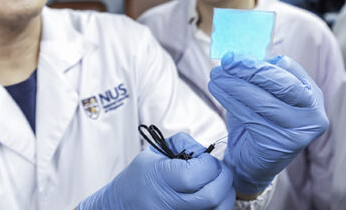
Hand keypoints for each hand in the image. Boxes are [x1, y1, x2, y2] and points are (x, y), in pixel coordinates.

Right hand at [78, 132, 234, 209]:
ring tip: (215, 184)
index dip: (210, 164)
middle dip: (224, 180)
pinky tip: (209, 198)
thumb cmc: (140, 176)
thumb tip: (207, 152)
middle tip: (218, 172)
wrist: (120, 205)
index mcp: (160, 178)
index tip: (206, 160)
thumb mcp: (154, 151)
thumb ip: (184, 143)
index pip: (197, 174)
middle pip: (213, 197)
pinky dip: (217, 207)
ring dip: (225, 195)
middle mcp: (168, 203)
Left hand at [208, 53, 328, 194]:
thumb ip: (259, 77)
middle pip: (282, 85)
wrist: (253, 163)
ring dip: (235, 85)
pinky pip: (252, 117)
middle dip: (251, 70)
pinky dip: (231, 101)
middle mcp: (313, 114)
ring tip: (216, 75)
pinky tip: (218, 90)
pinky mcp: (281, 144)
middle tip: (227, 60)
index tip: (236, 55)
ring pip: (264, 101)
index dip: (261, 61)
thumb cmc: (258, 122)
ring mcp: (300, 131)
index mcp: (312, 95)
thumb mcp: (264, 95)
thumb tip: (239, 54)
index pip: (290, 69)